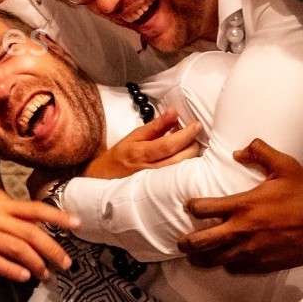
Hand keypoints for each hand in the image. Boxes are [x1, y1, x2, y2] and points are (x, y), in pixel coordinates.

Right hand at [0, 199, 79, 286]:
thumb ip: (14, 226)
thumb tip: (43, 235)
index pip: (34, 208)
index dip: (57, 215)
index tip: (77, 223)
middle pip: (31, 232)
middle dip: (52, 249)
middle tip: (65, 263)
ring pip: (18, 248)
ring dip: (37, 263)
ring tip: (45, 274)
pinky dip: (14, 270)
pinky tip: (24, 277)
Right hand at [82, 108, 201, 178]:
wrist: (105, 178)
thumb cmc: (121, 155)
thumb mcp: (135, 136)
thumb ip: (156, 125)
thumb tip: (173, 111)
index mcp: (141, 153)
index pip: (168, 145)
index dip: (185, 135)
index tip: (197, 125)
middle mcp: (150, 170)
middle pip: (181, 159)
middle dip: (193, 145)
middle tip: (195, 133)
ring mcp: (156, 182)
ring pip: (183, 170)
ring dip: (192, 155)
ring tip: (191, 143)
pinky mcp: (161, 190)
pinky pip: (180, 177)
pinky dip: (187, 165)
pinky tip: (187, 157)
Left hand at [177, 139, 302, 273]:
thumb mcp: (285, 165)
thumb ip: (259, 152)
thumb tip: (237, 152)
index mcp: (243, 205)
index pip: (203, 208)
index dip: (191, 207)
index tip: (188, 206)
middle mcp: (242, 230)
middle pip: (201, 241)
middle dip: (186, 242)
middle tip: (181, 242)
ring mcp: (251, 251)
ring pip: (214, 260)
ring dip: (201, 259)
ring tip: (194, 258)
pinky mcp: (263, 265)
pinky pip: (235, 270)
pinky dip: (226, 266)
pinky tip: (225, 262)